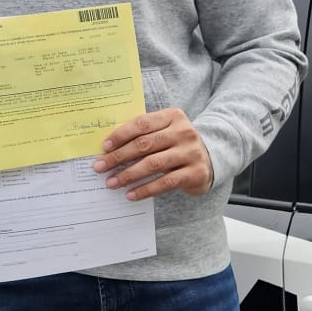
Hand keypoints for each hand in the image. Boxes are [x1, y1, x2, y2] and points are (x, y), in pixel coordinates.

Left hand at [94, 106, 213, 199]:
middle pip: (144, 144)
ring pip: (153, 164)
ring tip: (112, 183)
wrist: (211, 160)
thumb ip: (144, 134)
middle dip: (119, 157)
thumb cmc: (177, 145)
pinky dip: (145, 189)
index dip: (120, 135)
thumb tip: (109, 149)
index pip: (142, 123)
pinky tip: (131, 194)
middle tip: (100, 167)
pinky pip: (165, 182)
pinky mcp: (195, 173)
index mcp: (172, 116)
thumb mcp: (165, 132)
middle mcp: (183, 132)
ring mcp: (190, 152)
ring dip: (128, 175)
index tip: (104, 147)